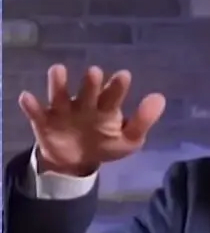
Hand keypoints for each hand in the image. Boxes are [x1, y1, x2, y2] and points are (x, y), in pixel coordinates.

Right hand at [19, 59, 165, 175]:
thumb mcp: (127, 140)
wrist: (74, 163)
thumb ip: (142, 121)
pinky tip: (26, 97)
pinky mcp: (44, 121)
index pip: (113, 94)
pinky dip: (30, 105)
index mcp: (106, 106)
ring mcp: (63, 110)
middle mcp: (84, 103)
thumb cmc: (103, 144)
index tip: (123, 76)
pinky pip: (36, 112)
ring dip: (58, 83)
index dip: (117, 86)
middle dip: (91, 83)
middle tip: (95, 73)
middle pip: (87, 90)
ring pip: (59, 93)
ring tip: (58, 70)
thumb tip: (159, 97)